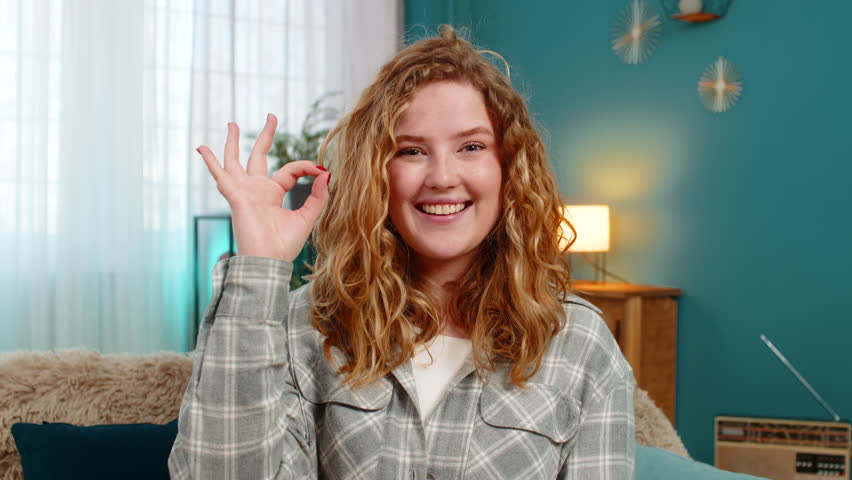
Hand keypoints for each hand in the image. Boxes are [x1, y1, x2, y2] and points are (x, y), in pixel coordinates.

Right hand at [197, 114, 330, 261]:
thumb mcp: (307, 217)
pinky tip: (202, 148)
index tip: (320, 170)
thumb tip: (326, 174)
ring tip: (231, 123)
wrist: (268, 262)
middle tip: (271, 116)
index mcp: (274, 194)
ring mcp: (244, 191)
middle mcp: (257, 190)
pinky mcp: (236, 196)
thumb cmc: (284, 245)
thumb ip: (318, 196)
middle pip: (259, 156)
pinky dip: (211, 162)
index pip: (290, 170)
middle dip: (265, 136)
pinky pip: (221, 175)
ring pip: (236, 161)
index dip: (306, 167)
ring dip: (232, 142)